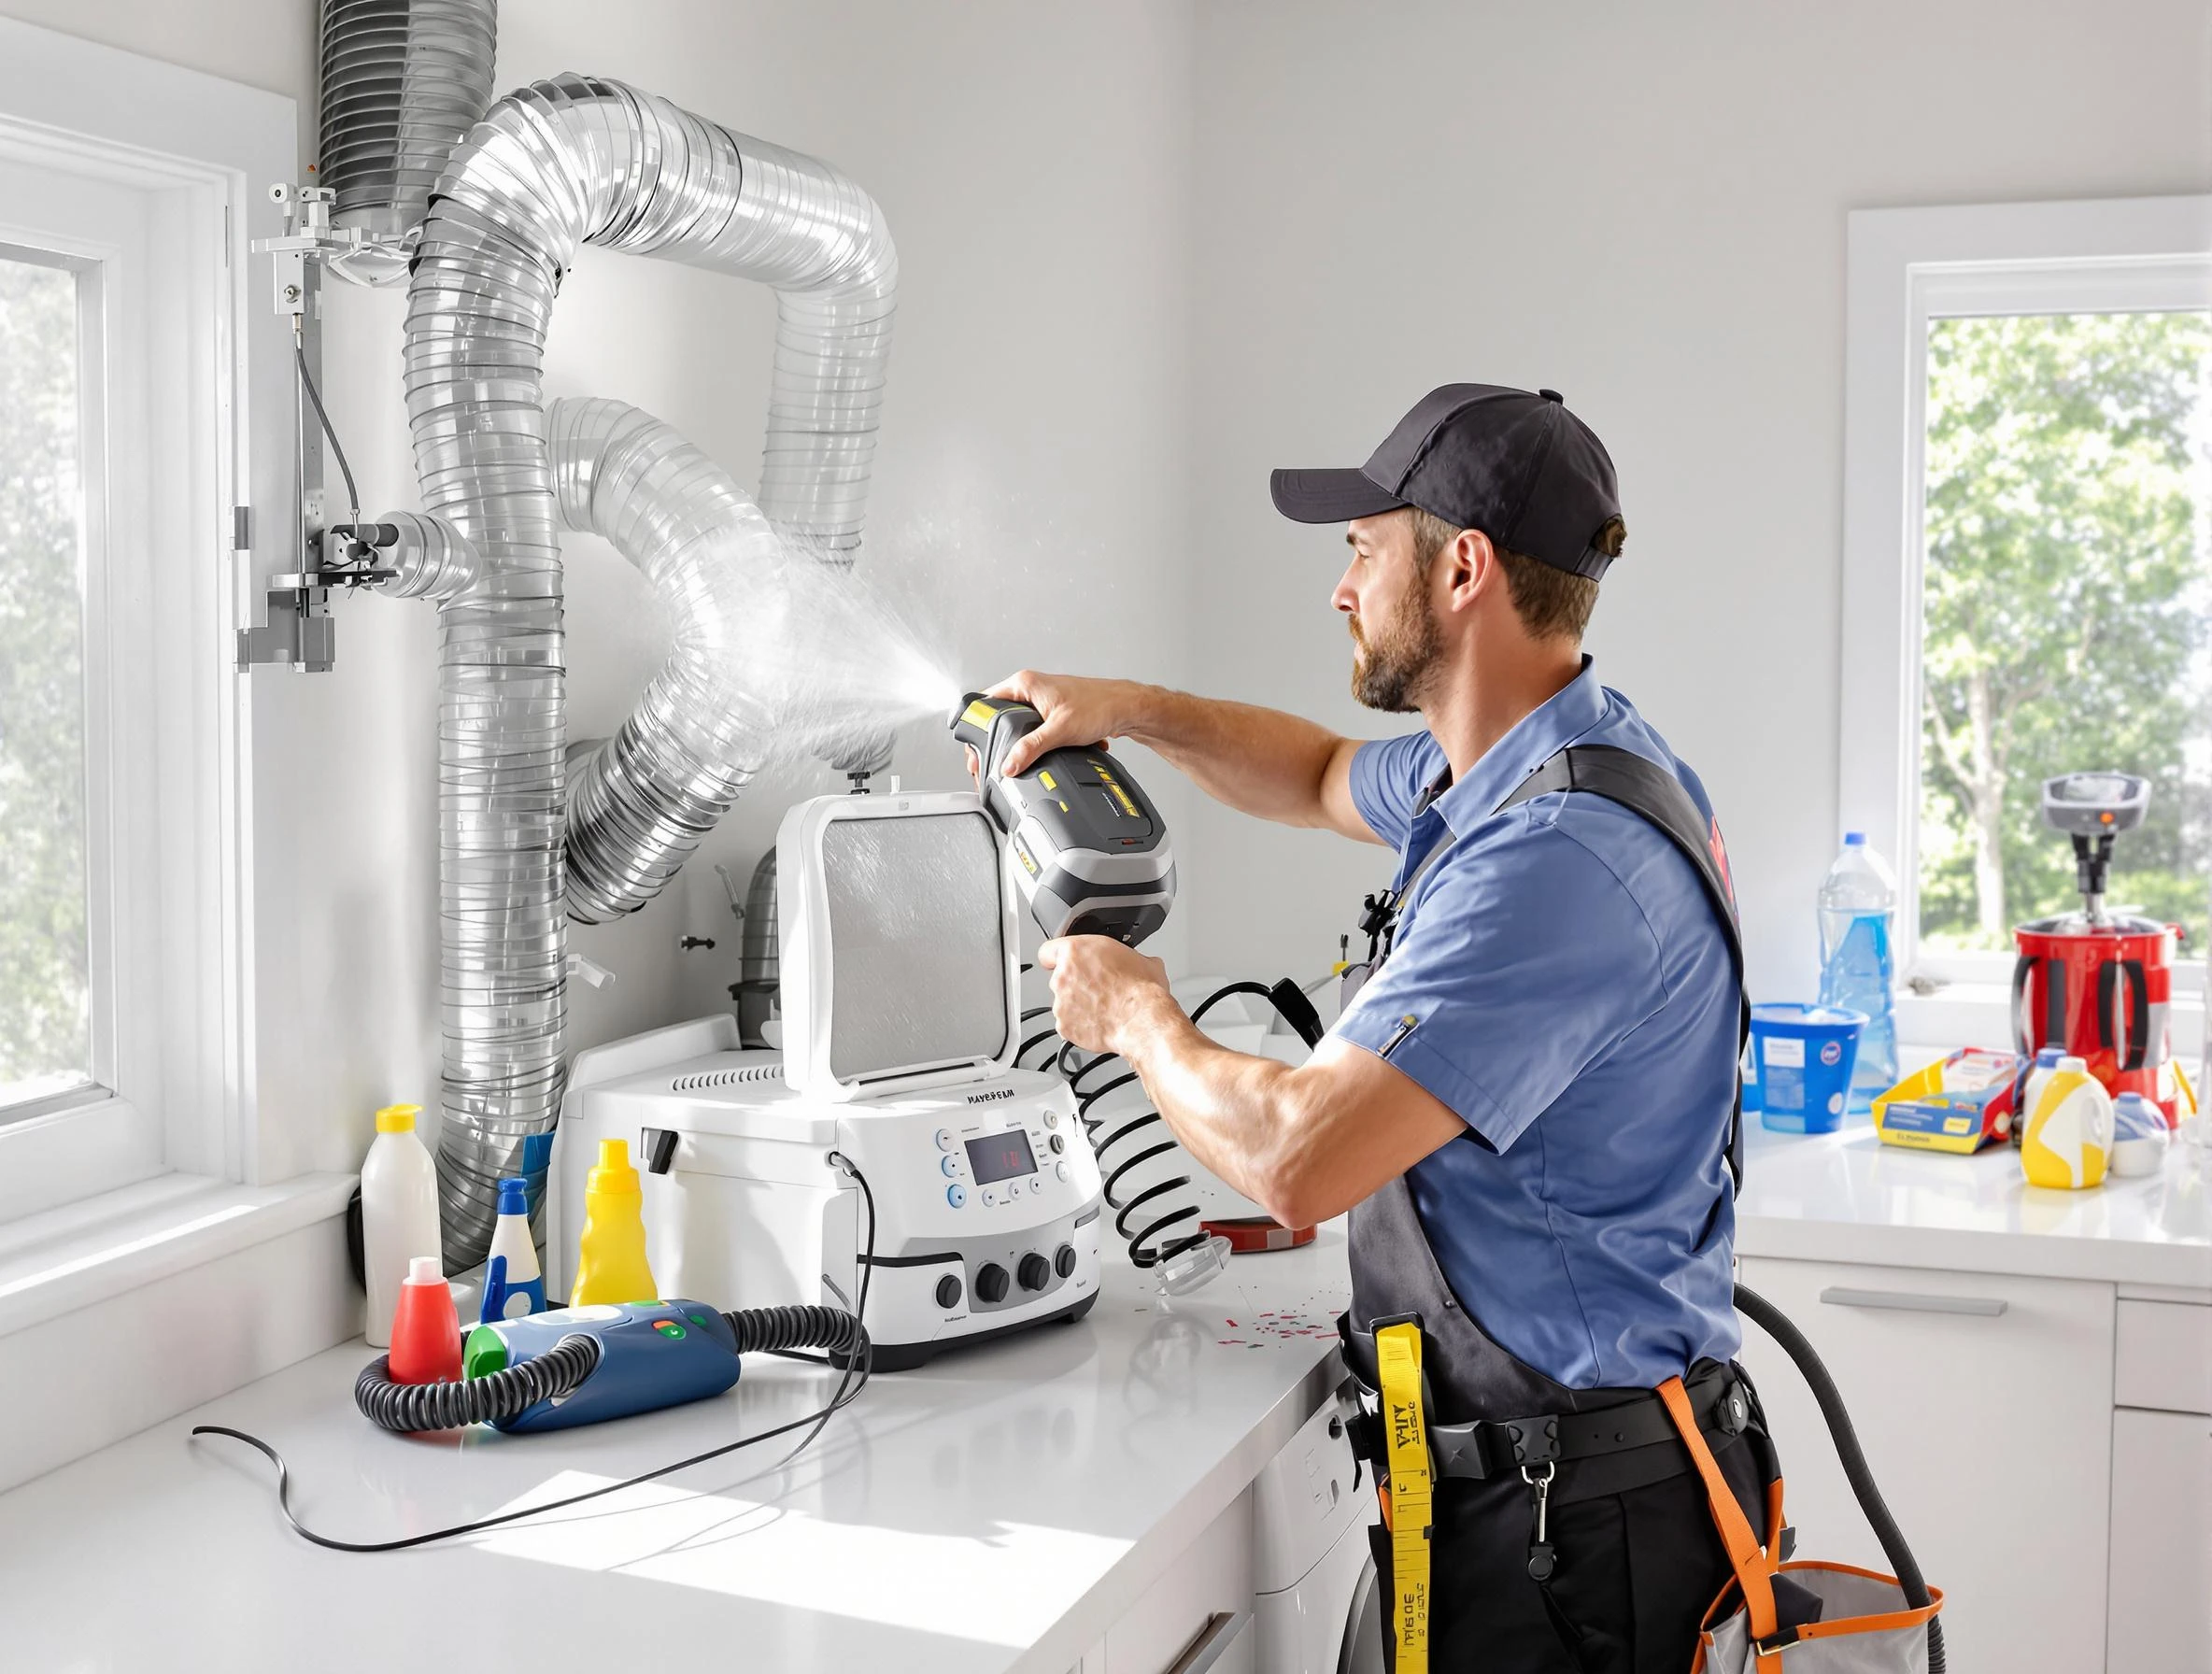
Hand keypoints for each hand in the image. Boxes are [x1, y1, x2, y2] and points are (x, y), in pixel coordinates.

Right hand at [984, 671, 1150, 776]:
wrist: (1126, 709)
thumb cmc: (1099, 706)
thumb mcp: (1059, 731)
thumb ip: (1030, 748)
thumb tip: (1009, 764)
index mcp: (1025, 684)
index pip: (985, 703)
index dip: (976, 726)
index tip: (975, 747)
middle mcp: (1030, 688)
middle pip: (998, 717)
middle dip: (997, 740)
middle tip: (993, 759)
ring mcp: (1041, 700)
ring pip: (1016, 725)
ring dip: (1018, 743)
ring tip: (1016, 758)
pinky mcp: (1051, 712)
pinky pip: (1033, 730)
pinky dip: (1036, 744)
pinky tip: (1039, 754)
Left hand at [1037, 935, 1172, 1056]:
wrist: (1141, 1020)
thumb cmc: (1139, 991)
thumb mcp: (1142, 959)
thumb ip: (1128, 957)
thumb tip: (1138, 962)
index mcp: (1075, 952)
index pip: (1048, 951)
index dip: (1056, 957)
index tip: (1061, 963)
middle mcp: (1062, 976)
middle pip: (1059, 978)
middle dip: (1074, 984)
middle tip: (1097, 989)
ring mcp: (1060, 1003)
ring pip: (1063, 1003)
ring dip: (1077, 1005)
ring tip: (1102, 1009)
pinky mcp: (1064, 1026)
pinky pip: (1067, 1024)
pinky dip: (1079, 1025)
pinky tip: (1099, 1022)